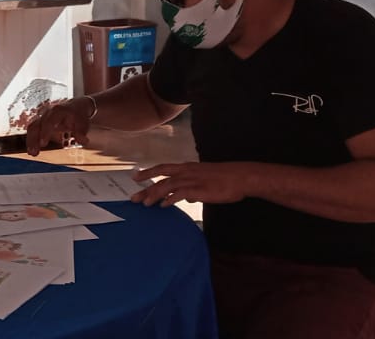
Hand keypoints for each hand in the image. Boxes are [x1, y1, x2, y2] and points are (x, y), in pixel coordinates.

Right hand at [22, 97, 92, 155]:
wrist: (75, 107)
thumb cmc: (79, 116)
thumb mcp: (83, 123)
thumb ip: (81, 132)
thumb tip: (83, 141)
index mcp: (58, 111)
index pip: (49, 121)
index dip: (45, 132)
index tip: (43, 143)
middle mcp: (48, 113)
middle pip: (37, 124)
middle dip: (34, 139)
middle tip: (34, 152)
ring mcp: (43, 117)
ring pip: (32, 127)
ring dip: (31, 141)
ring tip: (32, 153)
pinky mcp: (40, 123)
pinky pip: (33, 130)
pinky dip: (31, 141)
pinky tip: (31, 151)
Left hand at [131, 162, 252, 206]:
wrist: (240, 177)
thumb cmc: (225, 179)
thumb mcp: (204, 181)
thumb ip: (192, 189)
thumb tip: (185, 198)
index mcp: (187, 168)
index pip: (163, 168)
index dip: (148, 172)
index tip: (135, 177)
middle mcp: (186, 171)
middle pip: (160, 177)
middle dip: (146, 187)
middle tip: (134, 198)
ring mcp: (192, 179)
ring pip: (167, 185)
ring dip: (154, 195)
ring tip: (145, 204)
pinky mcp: (198, 188)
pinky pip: (180, 193)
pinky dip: (170, 199)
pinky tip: (163, 205)